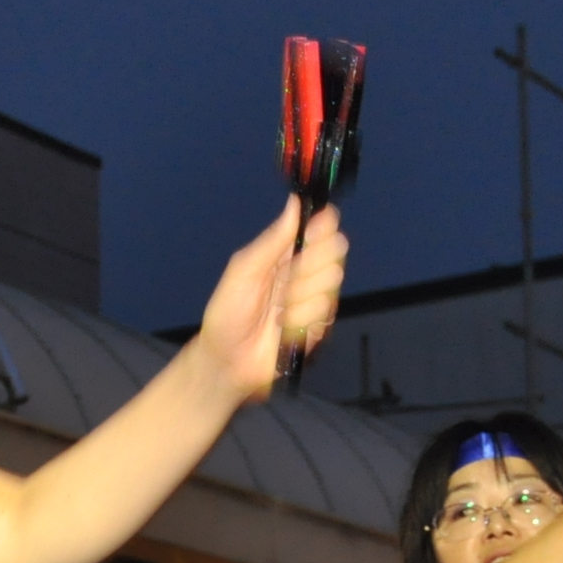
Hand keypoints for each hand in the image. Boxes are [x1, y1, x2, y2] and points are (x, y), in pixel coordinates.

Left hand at [190, 201, 348, 400]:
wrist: (227, 360)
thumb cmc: (228, 313)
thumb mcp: (244, 270)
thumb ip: (272, 239)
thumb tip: (294, 203)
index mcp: (288, 253)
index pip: (322, 228)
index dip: (323, 226)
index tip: (311, 233)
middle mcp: (308, 273)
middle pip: (335, 252)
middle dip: (308, 266)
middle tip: (283, 281)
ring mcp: (316, 300)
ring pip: (330, 284)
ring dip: (298, 299)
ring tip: (276, 311)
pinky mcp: (321, 327)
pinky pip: (323, 314)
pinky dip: (299, 321)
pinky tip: (282, 329)